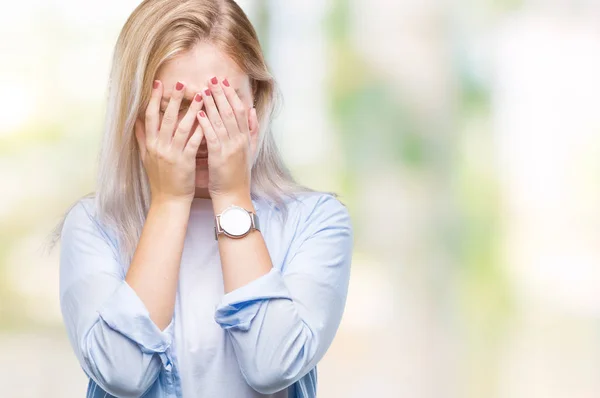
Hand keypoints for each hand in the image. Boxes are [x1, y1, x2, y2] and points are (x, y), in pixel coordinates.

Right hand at [135, 80, 204, 204]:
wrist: (168, 200)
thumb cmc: (160, 179)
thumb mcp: (146, 157)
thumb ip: (141, 138)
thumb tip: (135, 120)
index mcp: (150, 144)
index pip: (150, 116)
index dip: (154, 99)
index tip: (158, 84)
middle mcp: (159, 147)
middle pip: (165, 118)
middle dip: (173, 99)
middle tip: (181, 82)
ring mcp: (171, 154)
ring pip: (181, 128)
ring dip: (191, 110)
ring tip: (200, 96)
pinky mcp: (184, 162)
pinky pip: (192, 143)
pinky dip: (199, 130)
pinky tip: (207, 119)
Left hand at [196, 76, 258, 200]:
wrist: (234, 195)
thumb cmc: (237, 174)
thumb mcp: (249, 150)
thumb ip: (252, 130)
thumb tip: (253, 111)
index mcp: (246, 138)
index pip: (241, 111)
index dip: (232, 95)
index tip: (224, 82)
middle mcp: (240, 140)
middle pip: (231, 112)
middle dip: (222, 94)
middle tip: (212, 79)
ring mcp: (231, 148)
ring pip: (222, 121)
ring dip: (212, 105)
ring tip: (203, 90)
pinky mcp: (220, 157)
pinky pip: (213, 137)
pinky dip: (206, 124)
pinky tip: (199, 113)